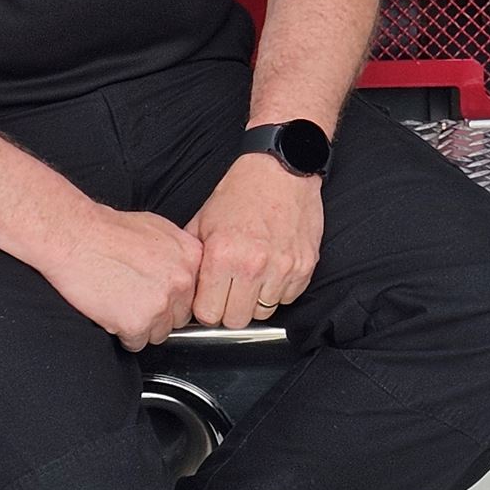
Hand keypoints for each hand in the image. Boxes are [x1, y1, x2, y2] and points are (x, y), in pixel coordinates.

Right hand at [39, 207, 203, 350]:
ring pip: (160, 333)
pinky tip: (113, 312)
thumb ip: (178, 254)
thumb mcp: (159, 229)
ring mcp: (161, 303)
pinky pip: (137, 343)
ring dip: (143, 325)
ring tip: (123, 304)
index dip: (176, 295)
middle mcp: (182, 281)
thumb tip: (184, 271)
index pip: (196, 292)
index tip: (162, 294)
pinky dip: (124, 334)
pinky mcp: (137, 323)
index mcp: (191, 257)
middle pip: (180, 315)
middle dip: (160, 312)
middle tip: (137, 299)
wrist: (77, 237)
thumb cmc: (110, 230)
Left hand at [188, 153, 324, 328]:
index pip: (208, 314)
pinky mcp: (305, 265)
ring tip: (253, 276)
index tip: (210, 299)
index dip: (206, 308)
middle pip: (236, 320)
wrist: (282, 169)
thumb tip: (184, 290)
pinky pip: (288, 297)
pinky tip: (272, 268)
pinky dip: (279, 289)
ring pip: (263, 312)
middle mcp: (253, 265)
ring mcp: (283, 267)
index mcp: (223, 255)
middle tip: (231, 291)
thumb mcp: (203, 221)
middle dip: (230, 309)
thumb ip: (192, 260)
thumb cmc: (242, 192)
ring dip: (256, 300)